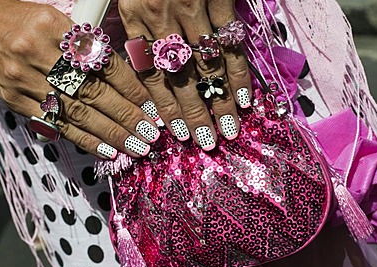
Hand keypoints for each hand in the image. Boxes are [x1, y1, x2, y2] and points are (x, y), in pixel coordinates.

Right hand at [0, 0, 158, 158]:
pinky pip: (55, 124)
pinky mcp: (17, 100)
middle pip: (94, 92)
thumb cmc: (25, 24)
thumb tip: (126, 82)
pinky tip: (106, 150)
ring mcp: (26, 80)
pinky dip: (83, 139)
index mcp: (58, 28)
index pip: (104, 63)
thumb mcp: (59, 22)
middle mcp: (41, 54)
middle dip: (126, 116)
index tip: (151, 106)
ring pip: (76, 113)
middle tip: (150, 133)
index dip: (131, 88)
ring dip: (110, 134)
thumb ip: (89, 48)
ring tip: (136, 146)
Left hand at [119, 0, 251, 150]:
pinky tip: (244, 97)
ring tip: (229, 128)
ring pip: (208, 66)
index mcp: (134, 16)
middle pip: (180, 77)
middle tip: (206, 141)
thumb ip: (141, 33)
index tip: (178, 132)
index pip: (150, 74)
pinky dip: (239, 74)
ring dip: (220, 101)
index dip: (166, 107)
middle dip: (195, 114)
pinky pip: (231, 43)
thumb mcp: (132, 0)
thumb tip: (158, 76)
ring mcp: (192, 7)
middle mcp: (161, 15)